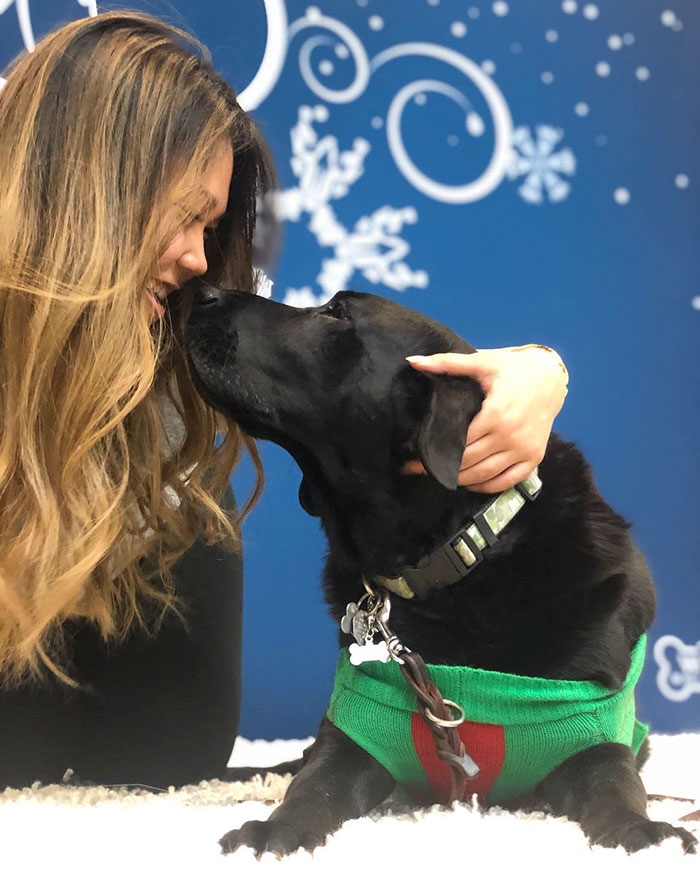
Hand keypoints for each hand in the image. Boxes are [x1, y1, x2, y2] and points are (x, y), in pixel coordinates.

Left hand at [402, 347, 567, 492]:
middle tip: (421, 468)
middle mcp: (511, 436)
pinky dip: (487, 486)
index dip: (435, 449)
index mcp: (496, 414)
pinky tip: (471, 482)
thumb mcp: (482, 362)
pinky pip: (507, 481)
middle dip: (442, 467)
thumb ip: (446, 363)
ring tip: (441, 475)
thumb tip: (412, 361)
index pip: (459, 441)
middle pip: (469, 462)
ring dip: (461, 479)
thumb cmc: (514, 368)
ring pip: (485, 475)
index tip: (416, 454)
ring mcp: (524, 449)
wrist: (551, 376)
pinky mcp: (534, 457)